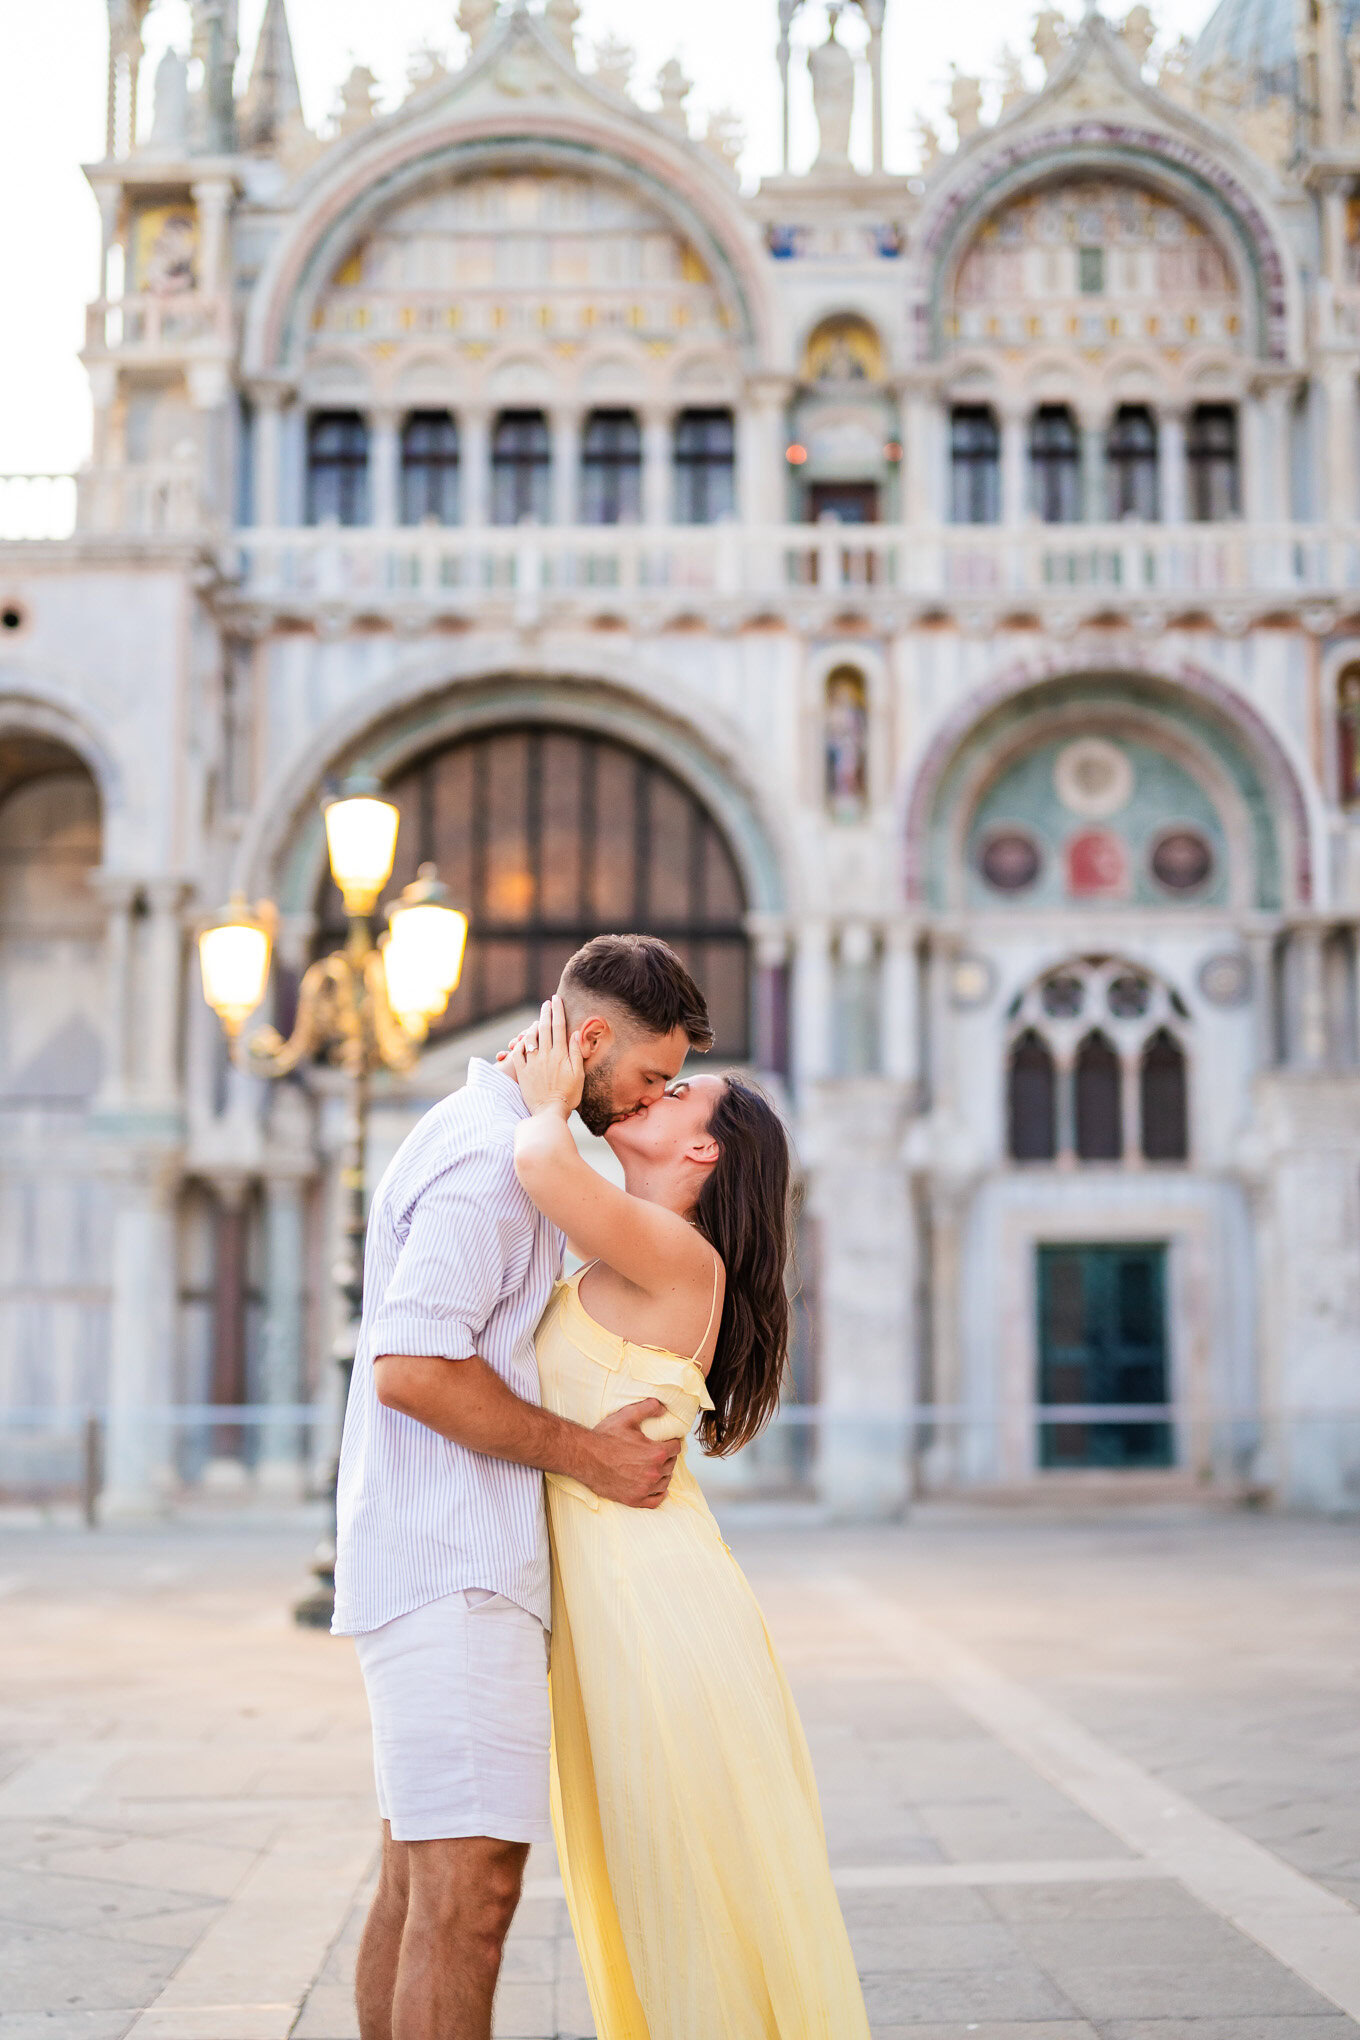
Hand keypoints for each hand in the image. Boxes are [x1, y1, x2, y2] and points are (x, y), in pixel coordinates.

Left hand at [513, 995, 583, 1116]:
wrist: (549, 1112)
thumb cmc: (569, 1095)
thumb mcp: (579, 1075)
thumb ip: (576, 1053)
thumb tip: (575, 1034)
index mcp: (560, 1054)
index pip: (559, 1027)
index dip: (557, 1011)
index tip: (556, 999)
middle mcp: (545, 1055)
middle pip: (544, 1028)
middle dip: (545, 1013)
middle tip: (546, 1002)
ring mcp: (532, 1063)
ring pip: (531, 1038)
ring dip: (533, 1025)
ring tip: (537, 1019)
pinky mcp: (523, 1072)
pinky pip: (518, 1053)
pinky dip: (520, 1044)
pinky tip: (522, 1040)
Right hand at [585, 1400, 679, 1508]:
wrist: (584, 1457)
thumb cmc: (604, 1438)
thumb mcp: (627, 1416)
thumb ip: (648, 1408)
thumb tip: (662, 1407)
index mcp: (656, 1453)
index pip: (676, 1448)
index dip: (672, 1442)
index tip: (669, 1440)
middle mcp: (653, 1473)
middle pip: (671, 1465)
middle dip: (668, 1457)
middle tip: (661, 1452)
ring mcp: (644, 1488)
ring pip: (665, 1482)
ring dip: (664, 1474)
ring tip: (658, 1467)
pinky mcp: (634, 1499)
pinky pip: (655, 1501)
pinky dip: (660, 1495)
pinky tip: (660, 1490)